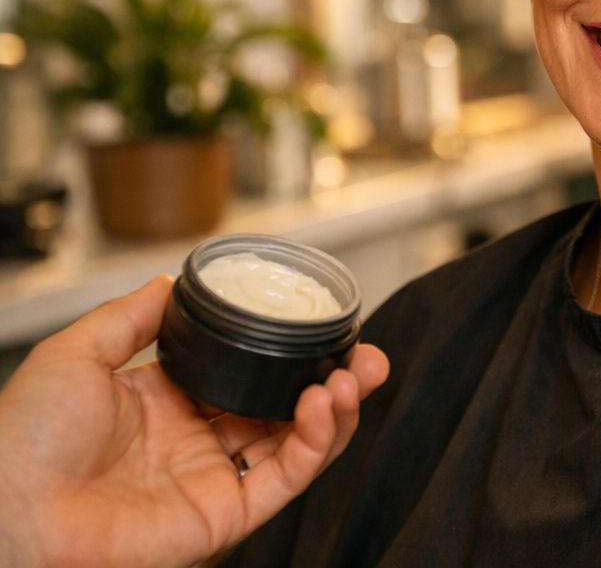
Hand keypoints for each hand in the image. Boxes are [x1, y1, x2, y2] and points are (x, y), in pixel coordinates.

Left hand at [0, 276, 388, 567]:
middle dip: (337, 383)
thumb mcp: (76, 352)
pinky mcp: (223, 515)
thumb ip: (132, 316)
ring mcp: (214, 479)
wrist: (9, 509)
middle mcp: (199, 441)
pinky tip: (323, 404)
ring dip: (336, 410)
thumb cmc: (23, 440)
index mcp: (169, 404)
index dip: (292, 357)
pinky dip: (315, 443)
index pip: (250, 376)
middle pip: (287, 410)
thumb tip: (171, 280)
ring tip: (354, 376)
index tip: (326, 331)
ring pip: (298, 444)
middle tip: (369, 357)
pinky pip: (285, 478)